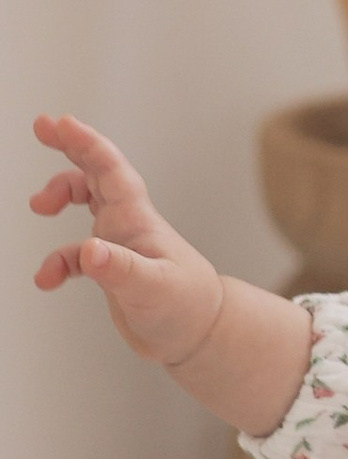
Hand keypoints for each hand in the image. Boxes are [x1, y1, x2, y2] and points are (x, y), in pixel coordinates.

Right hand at [30, 113, 224, 366]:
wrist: (198, 334)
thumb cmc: (187, 307)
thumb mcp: (152, 289)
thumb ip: (119, 269)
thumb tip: (89, 251)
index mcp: (137, 219)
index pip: (110, 169)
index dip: (86, 142)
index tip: (59, 123)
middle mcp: (127, 223)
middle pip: (96, 172)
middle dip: (71, 146)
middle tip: (41, 127)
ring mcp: (119, 243)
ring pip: (85, 202)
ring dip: (60, 195)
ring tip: (37, 206)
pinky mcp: (111, 268)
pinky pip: (75, 253)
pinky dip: (57, 262)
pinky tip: (46, 281)